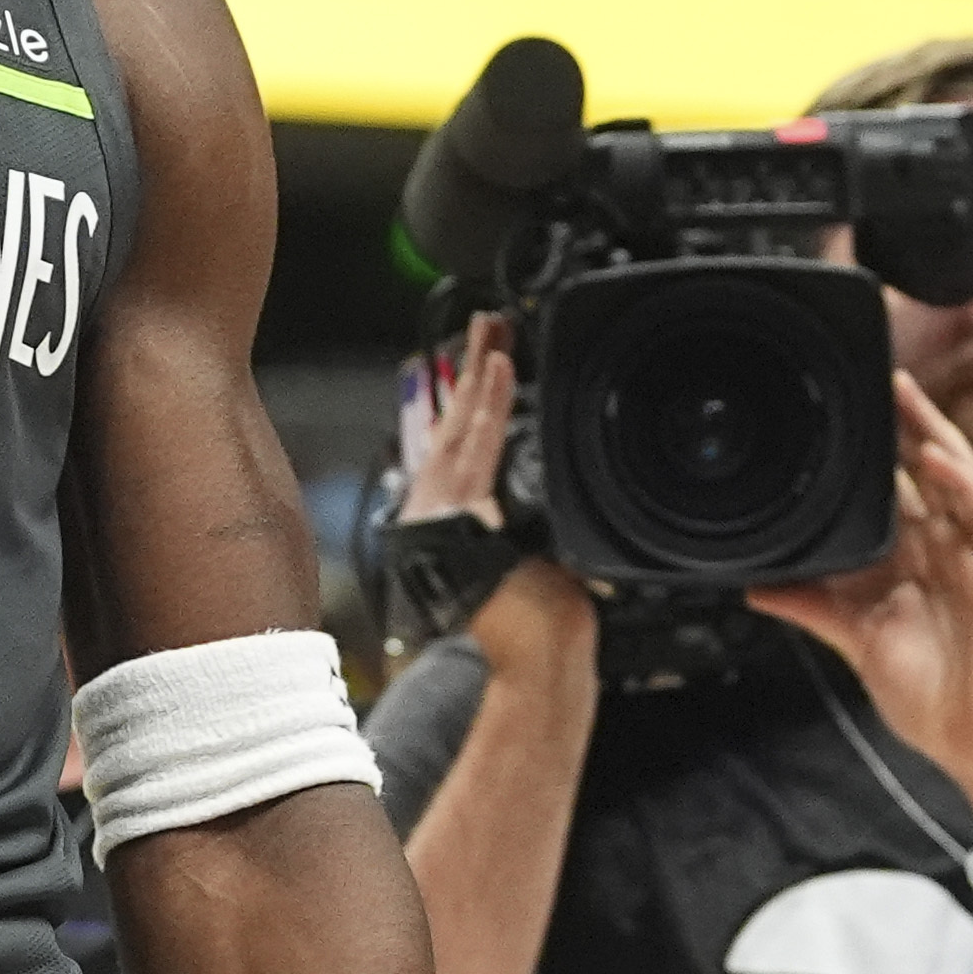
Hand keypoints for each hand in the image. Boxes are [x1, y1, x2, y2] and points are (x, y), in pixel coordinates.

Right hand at [405, 322, 597, 682]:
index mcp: (455, 515)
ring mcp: (439, 513)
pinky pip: (475, 449)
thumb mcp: (530, 547)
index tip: (489, 355)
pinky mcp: (451, 516)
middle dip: (472, 372)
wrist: (534, 649)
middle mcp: (438, 511)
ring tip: (496, 339)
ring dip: (480, 379)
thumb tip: (526, 491)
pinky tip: (496, 373)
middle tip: (489, 324)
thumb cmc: (534, 611)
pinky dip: (485, 407)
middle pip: (455, 426)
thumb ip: (518, 512)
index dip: (472, 397)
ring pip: (463, 431)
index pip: (462, 442)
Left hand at [744, 373, 972, 798]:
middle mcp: (945, 552)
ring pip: (958, 482)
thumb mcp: (855, 642)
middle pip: (926, 474)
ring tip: (906, 396)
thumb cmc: (931, 698)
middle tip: (879, 379)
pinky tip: (937, 458)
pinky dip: (960, 485)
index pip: (896, 493)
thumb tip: (756, 587)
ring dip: (934, 435)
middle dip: (905, 426)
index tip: (847, 415)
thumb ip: (811, 608)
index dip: (877, 454)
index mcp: (915, 563)